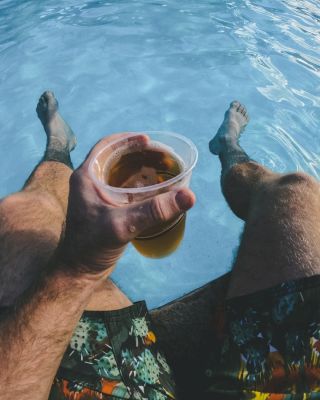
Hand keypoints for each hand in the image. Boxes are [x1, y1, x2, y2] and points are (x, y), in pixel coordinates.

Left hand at [60, 133, 195, 273]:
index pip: (106, 146)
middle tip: (163, 156)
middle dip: (140, 154)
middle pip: (117, 158)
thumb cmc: (92, 246)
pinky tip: (156, 190)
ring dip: (142, 169)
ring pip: (122, 174)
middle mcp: (91, 183)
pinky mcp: (107, 210)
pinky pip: (125, 190)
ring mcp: (99, 197)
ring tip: (163, 169)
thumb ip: (154, 210)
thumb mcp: (123, 225)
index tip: (149, 140)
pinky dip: (141, 186)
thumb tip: (189, 195)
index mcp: (87, 177)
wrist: (79, 271)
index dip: (127, 139)